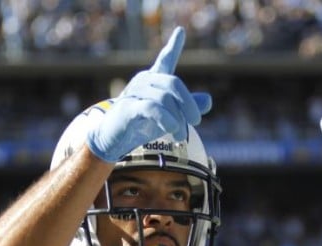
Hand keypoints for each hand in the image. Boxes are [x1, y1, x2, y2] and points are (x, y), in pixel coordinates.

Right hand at [86, 27, 211, 162]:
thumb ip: (187, 108)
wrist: (113, 139)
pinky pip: (152, 108)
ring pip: (164, 99)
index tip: (180, 32)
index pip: (165, 59)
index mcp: (153, 80)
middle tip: (196, 121)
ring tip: (181, 136)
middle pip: (173, 84)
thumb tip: (208, 101)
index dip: (173, 46)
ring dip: (178, 119)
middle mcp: (144, 81)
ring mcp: (134, 93)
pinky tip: (172, 128)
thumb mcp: (167, 116)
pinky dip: (166, 119)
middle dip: (189, 104)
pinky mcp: (128, 108)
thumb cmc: (140, 126)